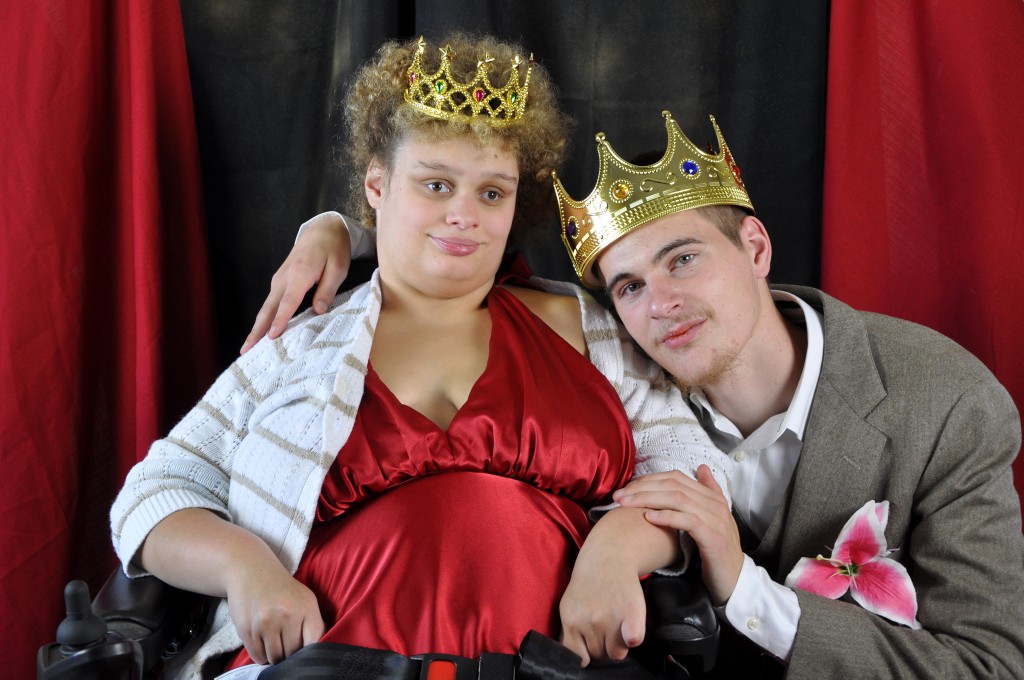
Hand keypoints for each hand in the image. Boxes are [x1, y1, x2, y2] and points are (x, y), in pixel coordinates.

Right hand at [225, 564, 324, 664]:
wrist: (251, 570)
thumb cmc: (282, 589)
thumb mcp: (305, 599)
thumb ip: (314, 623)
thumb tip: (319, 649)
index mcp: (306, 608)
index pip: (313, 644)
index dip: (309, 652)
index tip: (304, 651)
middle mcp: (287, 616)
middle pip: (292, 654)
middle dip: (290, 654)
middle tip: (286, 646)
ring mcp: (265, 623)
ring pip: (274, 658)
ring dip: (274, 656)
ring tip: (274, 645)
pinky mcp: (246, 629)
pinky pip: (256, 656)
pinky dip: (260, 655)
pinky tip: (262, 644)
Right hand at [240, 212, 351, 353]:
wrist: (323, 229)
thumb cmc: (333, 248)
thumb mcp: (338, 268)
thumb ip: (327, 290)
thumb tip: (318, 311)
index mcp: (299, 274)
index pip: (288, 302)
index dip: (280, 321)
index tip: (271, 338)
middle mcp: (284, 278)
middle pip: (268, 308)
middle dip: (256, 330)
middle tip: (245, 350)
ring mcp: (279, 279)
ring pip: (266, 307)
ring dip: (257, 327)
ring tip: (249, 347)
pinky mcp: (280, 281)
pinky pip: (271, 302)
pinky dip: (265, 318)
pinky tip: (263, 331)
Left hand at [559, 560, 645, 664]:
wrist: (608, 556)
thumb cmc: (588, 584)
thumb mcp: (569, 605)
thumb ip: (569, 631)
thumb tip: (572, 657)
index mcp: (571, 621)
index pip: (579, 656)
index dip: (585, 654)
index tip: (589, 646)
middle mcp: (590, 621)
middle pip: (600, 655)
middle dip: (603, 646)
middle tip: (607, 628)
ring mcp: (611, 618)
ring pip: (617, 652)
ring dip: (619, 644)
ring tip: (618, 626)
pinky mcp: (632, 613)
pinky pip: (634, 640)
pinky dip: (633, 638)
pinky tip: (630, 631)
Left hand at [614, 465, 743, 605]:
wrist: (734, 580)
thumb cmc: (716, 551)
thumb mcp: (710, 519)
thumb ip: (706, 493)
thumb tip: (701, 468)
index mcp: (712, 497)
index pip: (676, 478)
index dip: (649, 480)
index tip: (627, 488)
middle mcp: (716, 504)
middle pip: (674, 486)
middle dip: (642, 488)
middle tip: (619, 496)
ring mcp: (716, 520)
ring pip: (678, 499)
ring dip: (648, 499)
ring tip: (627, 504)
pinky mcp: (714, 537)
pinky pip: (688, 520)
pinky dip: (666, 516)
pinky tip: (648, 517)